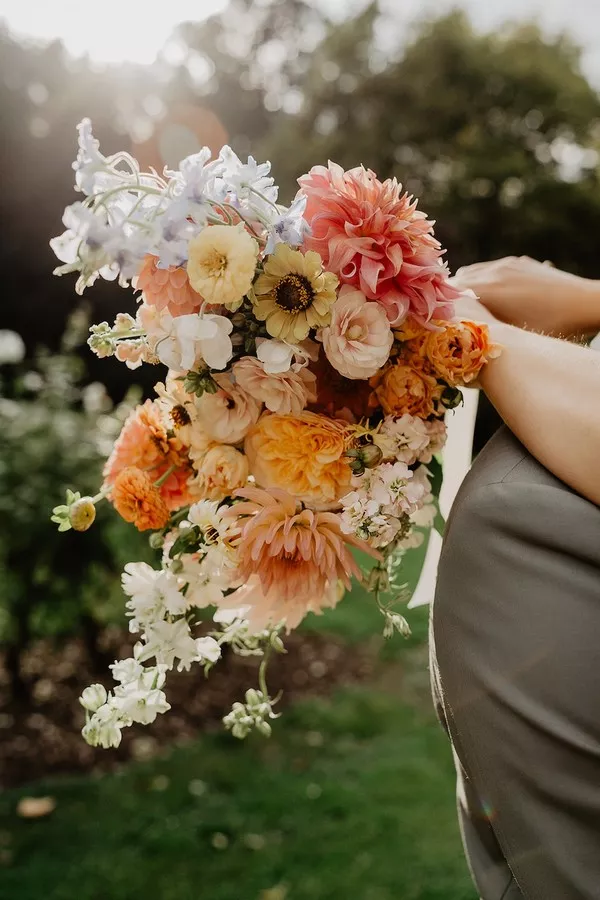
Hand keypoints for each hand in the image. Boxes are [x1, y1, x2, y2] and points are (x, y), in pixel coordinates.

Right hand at [451, 256, 599, 336]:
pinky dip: (486, 281)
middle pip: (457, 281)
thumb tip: (458, 337)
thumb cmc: (551, 325)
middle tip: (453, 317)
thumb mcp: (512, 334)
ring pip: (474, 272)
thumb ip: (482, 330)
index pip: (447, 293)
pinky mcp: (518, 262)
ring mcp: (505, 264)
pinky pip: (491, 268)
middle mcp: (491, 272)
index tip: (436, 320)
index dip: (439, 306)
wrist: (585, 302)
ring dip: (470, 287)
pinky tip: (497, 297)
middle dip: (452, 297)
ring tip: (475, 307)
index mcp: (486, 290)